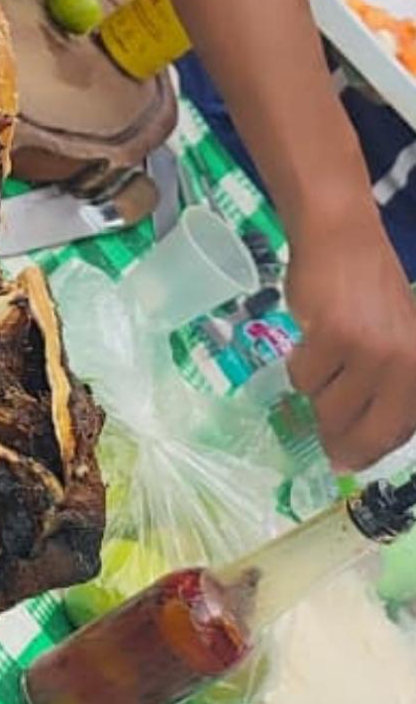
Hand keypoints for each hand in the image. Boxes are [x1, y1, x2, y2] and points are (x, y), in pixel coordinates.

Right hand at [286, 212, 415, 471]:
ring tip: (320, 361)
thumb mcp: (394, 343)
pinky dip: (298, 364)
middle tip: (320, 440)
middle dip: (336, 439)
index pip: (397, 432)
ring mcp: (371, 352)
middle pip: (362, 430)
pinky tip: (308, 340)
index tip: (344, 462)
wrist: (342, 241)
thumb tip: (349, 447)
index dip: (367, 452)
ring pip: (326, 405)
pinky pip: (302, 377)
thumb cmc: (366, 292)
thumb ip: (384, 389)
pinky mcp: (334, 338)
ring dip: (314, 391)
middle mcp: (405, 365)